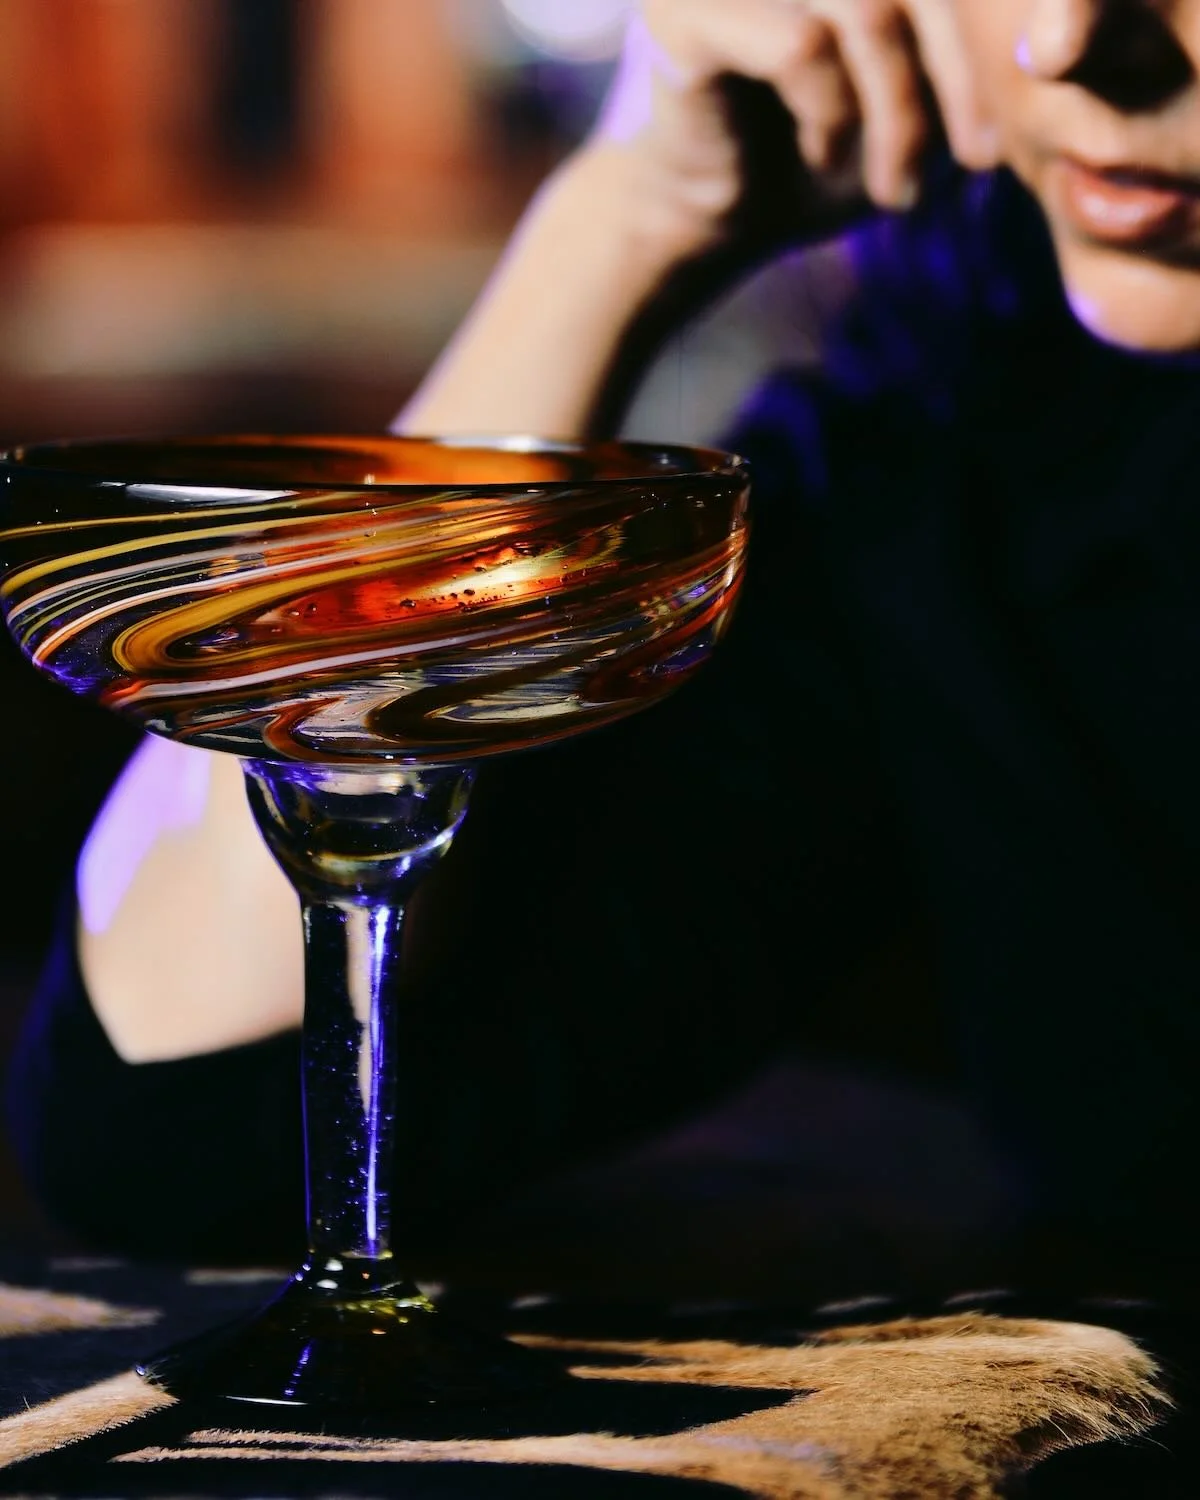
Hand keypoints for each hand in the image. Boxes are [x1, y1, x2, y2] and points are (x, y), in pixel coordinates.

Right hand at [590, 0, 999, 261]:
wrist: (695, 227)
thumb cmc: (801, 167)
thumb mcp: (905, 110)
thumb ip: (962, 63)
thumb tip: (1057, 33)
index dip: (980, 43)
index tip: (998, 137)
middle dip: (957, 77)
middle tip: (972, 165)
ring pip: (867, 6)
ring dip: (898, 112)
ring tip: (894, 189)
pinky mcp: (686, 10)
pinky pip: (802, 45)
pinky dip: (829, 112)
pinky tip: (821, 154)